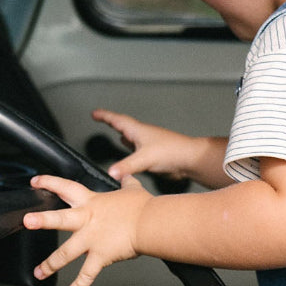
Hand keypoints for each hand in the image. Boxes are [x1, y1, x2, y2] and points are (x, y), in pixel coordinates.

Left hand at [23, 173, 151, 285]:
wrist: (151, 223)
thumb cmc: (143, 207)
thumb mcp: (133, 190)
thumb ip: (127, 182)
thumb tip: (126, 175)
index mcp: (92, 203)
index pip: (67, 188)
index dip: (50, 183)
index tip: (36, 182)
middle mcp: (88, 221)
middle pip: (60, 220)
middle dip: (42, 220)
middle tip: (27, 221)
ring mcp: (92, 240)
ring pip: (66, 253)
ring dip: (50, 264)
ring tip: (39, 272)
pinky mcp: (100, 256)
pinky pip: (87, 274)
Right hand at [93, 108, 210, 182]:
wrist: (190, 160)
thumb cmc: (172, 152)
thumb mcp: (144, 158)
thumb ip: (126, 166)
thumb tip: (111, 172)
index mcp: (138, 131)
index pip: (117, 120)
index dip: (105, 116)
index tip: (94, 113)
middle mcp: (143, 135)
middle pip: (124, 126)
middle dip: (112, 122)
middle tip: (101, 118)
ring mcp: (149, 144)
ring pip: (132, 137)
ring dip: (123, 134)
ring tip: (116, 133)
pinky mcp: (155, 155)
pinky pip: (139, 149)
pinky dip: (132, 148)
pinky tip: (132, 152)